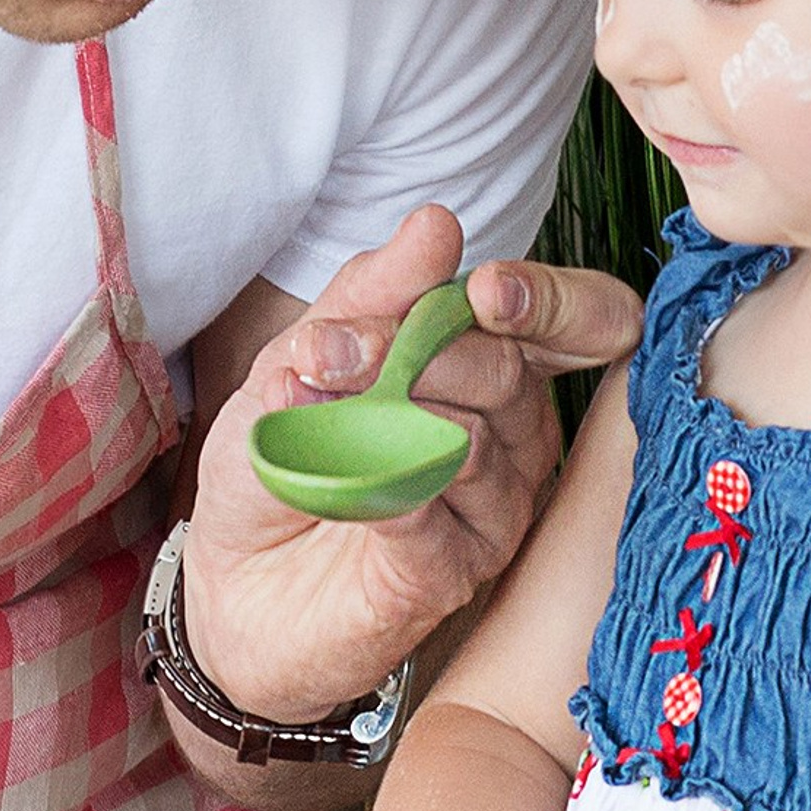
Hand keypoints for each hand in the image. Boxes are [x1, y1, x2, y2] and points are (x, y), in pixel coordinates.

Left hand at [182, 207, 642, 724]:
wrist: (233, 586)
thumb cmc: (281, 464)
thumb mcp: (304, 359)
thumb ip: (369, 295)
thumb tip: (437, 224)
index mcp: (494, 367)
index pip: (577, 320)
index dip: (549, 300)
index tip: (484, 289)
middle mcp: (514, 435)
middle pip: (504, 371)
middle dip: (410, 349)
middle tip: (325, 354)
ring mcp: (494, 508)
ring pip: (467, 438)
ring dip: (372, 419)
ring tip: (300, 414)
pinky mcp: (457, 571)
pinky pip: (429, 510)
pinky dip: (369, 485)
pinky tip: (324, 474)